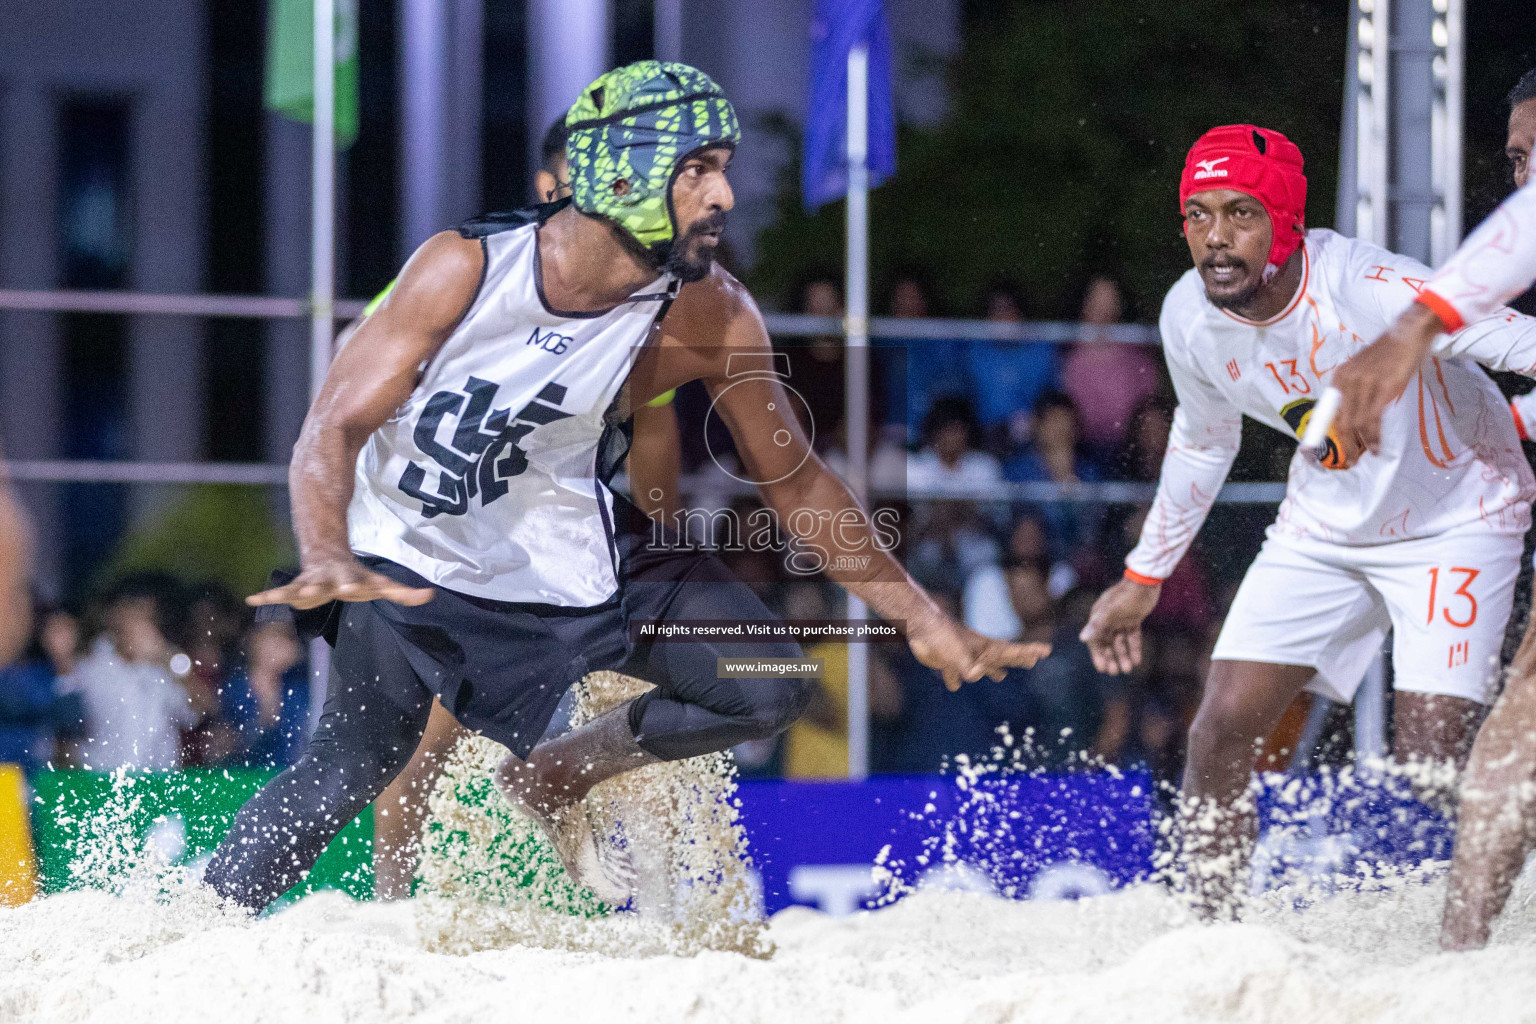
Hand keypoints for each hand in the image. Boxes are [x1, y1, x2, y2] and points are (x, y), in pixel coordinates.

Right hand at [246, 557, 433, 609]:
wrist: (327, 553)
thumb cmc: (356, 575)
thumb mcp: (380, 582)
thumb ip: (403, 592)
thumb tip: (430, 596)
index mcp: (350, 578)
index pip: (353, 581)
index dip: (352, 584)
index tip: (350, 587)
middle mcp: (328, 579)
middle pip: (323, 584)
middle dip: (318, 588)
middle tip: (313, 591)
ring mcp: (310, 582)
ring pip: (298, 587)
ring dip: (290, 593)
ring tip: (276, 596)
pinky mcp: (296, 587)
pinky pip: (279, 592)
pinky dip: (267, 597)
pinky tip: (253, 601)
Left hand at [906, 612, 1050, 691]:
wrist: (919, 625)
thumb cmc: (942, 636)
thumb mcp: (959, 654)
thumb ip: (969, 667)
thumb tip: (977, 675)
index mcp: (986, 647)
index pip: (1013, 651)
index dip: (1030, 652)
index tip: (1047, 650)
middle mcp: (978, 652)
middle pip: (1002, 658)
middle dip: (1017, 661)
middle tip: (1033, 661)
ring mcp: (964, 656)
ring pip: (981, 666)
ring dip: (991, 671)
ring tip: (1000, 677)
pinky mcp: (947, 661)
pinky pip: (954, 674)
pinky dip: (954, 679)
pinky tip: (953, 685)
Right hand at [1080, 577, 1160, 674]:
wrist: (1145, 581)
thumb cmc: (1125, 596)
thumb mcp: (1111, 612)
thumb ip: (1097, 625)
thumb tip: (1083, 638)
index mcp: (1098, 618)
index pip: (1095, 640)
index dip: (1098, 655)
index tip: (1103, 669)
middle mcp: (1108, 620)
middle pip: (1107, 643)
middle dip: (1111, 658)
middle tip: (1116, 672)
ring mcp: (1121, 620)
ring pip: (1120, 642)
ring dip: (1123, 655)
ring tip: (1128, 669)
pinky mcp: (1134, 619)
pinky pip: (1132, 637)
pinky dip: (1134, 648)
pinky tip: (1137, 660)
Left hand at [1331, 301, 1443, 455]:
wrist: (1409, 333)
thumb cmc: (1390, 354)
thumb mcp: (1363, 371)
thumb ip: (1355, 390)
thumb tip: (1354, 419)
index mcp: (1340, 378)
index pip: (1329, 412)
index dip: (1329, 435)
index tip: (1332, 452)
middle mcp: (1347, 381)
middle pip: (1341, 422)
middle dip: (1345, 446)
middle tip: (1350, 462)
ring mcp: (1365, 384)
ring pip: (1356, 424)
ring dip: (1360, 445)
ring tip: (1366, 456)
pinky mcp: (1384, 388)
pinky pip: (1373, 419)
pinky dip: (1373, 437)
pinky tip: (1376, 446)